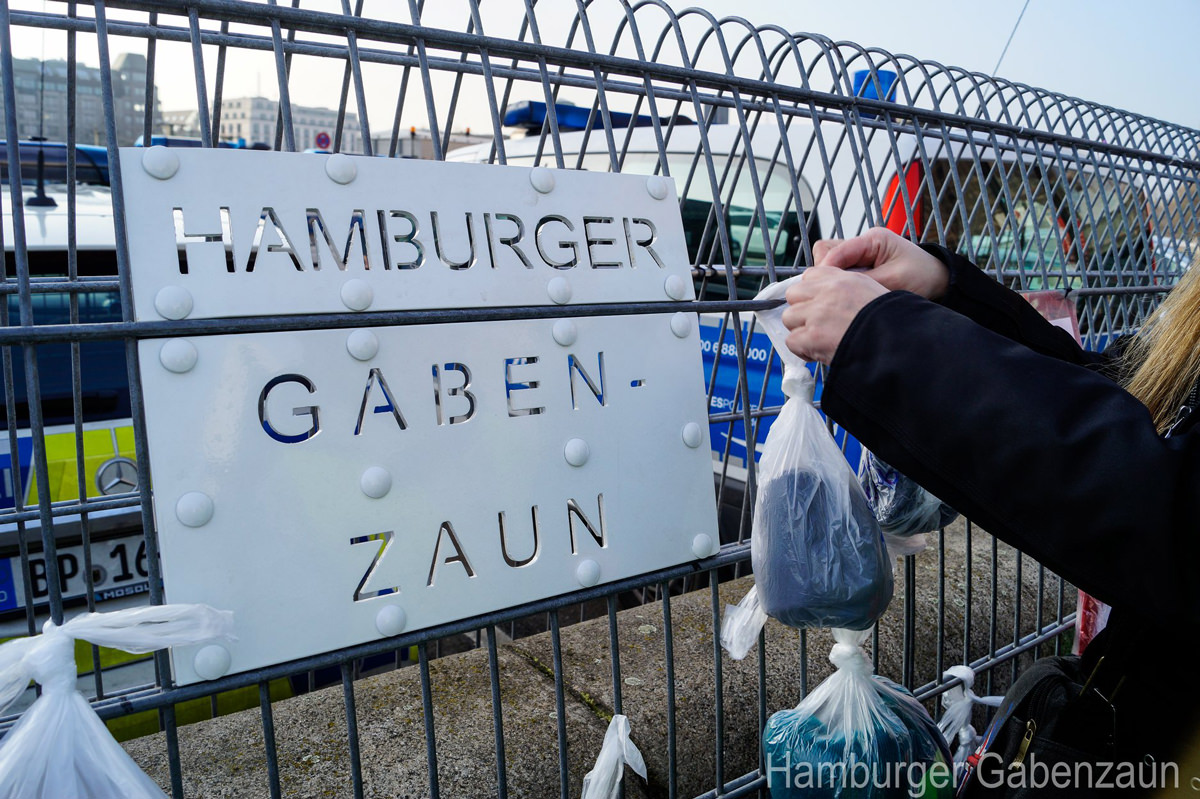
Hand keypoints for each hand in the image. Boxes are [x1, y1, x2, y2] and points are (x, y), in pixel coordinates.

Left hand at [781, 266, 887, 364]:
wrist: (897, 343)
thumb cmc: (890, 321)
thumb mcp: (872, 290)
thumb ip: (846, 289)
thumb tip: (827, 299)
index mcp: (843, 279)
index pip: (810, 276)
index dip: (812, 293)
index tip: (820, 305)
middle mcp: (828, 292)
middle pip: (794, 294)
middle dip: (802, 309)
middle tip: (817, 323)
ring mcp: (818, 313)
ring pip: (789, 317)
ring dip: (800, 329)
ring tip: (819, 339)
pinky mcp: (813, 336)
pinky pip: (792, 341)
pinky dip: (802, 349)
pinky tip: (818, 352)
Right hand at [813, 227, 949, 299]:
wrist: (938, 280)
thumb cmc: (923, 277)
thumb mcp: (894, 282)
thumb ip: (864, 283)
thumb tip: (836, 290)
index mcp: (873, 239)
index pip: (835, 249)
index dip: (825, 268)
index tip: (822, 287)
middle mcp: (863, 243)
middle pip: (826, 252)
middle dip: (824, 272)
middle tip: (831, 293)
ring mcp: (860, 254)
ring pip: (829, 262)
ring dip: (831, 278)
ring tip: (842, 295)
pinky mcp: (860, 266)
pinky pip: (838, 271)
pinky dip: (838, 283)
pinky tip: (847, 296)